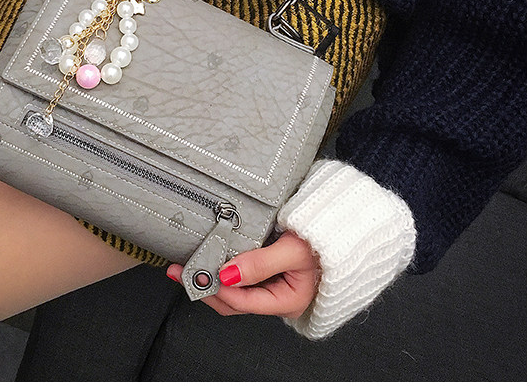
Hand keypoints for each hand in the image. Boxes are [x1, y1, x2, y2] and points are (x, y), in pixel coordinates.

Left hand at [166, 231, 319, 318]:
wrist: (348, 228)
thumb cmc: (328, 240)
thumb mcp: (292, 251)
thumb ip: (259, 264)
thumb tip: (225, 274)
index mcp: (287, 299)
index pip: (241, 301)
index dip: (215, 288)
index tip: (194, 273)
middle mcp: (278, 297)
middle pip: (233, 300)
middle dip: (206, 287)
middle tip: (181, 270)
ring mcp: (274, 285)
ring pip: (236, 290)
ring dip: (213, 278)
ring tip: (190, 265)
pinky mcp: (271, 271)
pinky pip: (243, 276)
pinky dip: (226, 269)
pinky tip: (214, 258)